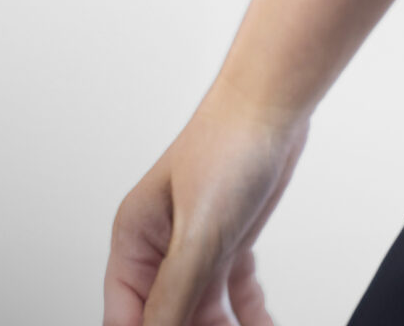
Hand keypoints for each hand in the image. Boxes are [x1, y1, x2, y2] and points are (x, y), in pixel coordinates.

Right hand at [103, 83, 308, 325]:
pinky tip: (264, 324)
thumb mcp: (198, 231)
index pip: (126, 318)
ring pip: (204, 312)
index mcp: (135, 240)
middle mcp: (161, 247)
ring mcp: (197, 245)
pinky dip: (250, 315)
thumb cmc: (230, 141)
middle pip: (168, 318)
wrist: (277, 100)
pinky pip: (234, 294)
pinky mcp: (230, 240)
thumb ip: (174, 293)